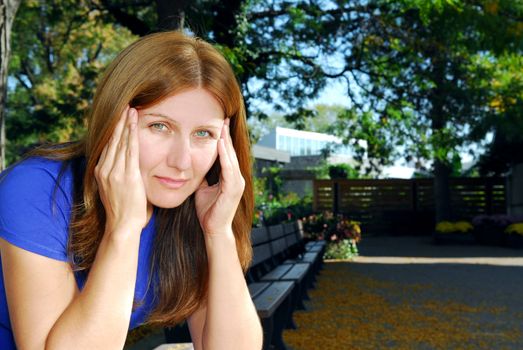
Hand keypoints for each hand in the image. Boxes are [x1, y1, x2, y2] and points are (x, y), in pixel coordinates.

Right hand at [94, 106, 147, 234]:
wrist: (122, 225)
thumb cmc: (122, 210)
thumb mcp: (113, 190)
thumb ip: (116, 176)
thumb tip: (124, 167)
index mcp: (101, 172)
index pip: (108, 146)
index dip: (114, 131)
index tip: (119, 117)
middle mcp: (105, 169)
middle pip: (112, 140)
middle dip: (119, 122)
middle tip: (124, 106)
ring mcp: (115, 172)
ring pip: (121, 142)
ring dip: (126, 124)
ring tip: (131, 109)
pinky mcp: (128, 175)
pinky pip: (130, 150)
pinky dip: (132, 134)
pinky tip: (134, 123)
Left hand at [195, 118, 244, 236]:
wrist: (214, 230)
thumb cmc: (208, 212)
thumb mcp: (203, 189)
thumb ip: (202, 177)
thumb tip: (193, 166)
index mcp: (230, 177)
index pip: (226, 154)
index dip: (223, 139)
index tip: (219, 124)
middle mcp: (236, 178)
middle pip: (231, 152)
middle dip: (227, 135)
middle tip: (224, 118)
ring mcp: (237, 183)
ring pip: (231, 157)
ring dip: (227, 141)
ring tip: (223, 127)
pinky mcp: (233, 189)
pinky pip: (229, 168)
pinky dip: (225, 155)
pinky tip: (221, 144)